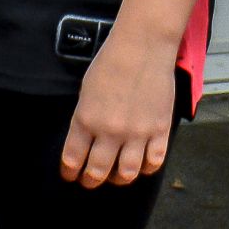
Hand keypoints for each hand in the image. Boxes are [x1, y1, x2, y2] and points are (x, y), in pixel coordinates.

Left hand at [60, 32, 175, 187]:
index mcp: (85, 120)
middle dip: (90, 181)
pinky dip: (146, 168)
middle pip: (97, 172)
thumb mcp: (86, 92)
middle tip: (89, 180)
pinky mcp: (159, 130)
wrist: (142, 48)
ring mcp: (137, 133)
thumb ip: (85, 119)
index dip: (70, 172)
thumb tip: (86, 142)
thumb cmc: (111, 64)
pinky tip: (141, 164)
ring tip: (116, 175)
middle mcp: (110, 131)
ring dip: (118, 179)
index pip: (72, 159)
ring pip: (126, 174)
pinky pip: (153, 162)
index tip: (70, 175)